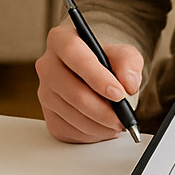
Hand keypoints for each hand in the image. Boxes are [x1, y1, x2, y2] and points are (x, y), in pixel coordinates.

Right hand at [35, 23, 142, 143]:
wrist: (96, 75)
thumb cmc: (107, 61)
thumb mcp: (124, 53)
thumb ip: (129, 62)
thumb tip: (129, 84)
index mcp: (61, 40)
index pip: (73, 54)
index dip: (96, 76)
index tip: (118, 93)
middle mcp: (47, 65)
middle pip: (72, 92)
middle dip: (102, 110)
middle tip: (123, 118)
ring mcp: (45, 92)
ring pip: (72, 115)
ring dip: (99, 125)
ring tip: (117, 123)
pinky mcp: (48, 115)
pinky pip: (69, 131)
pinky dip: (91, 134)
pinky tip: (103, 126)